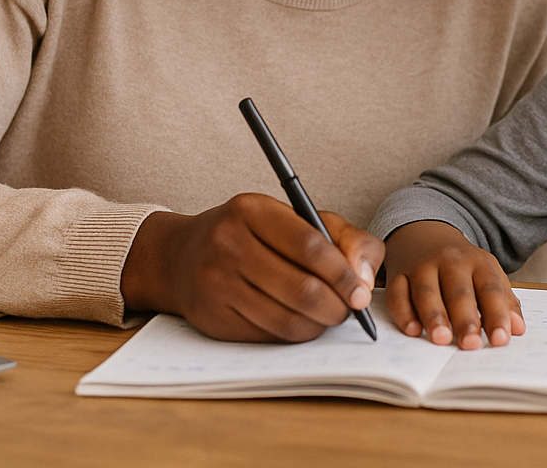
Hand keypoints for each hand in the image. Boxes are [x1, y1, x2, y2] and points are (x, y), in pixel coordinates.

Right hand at [121, 193, 382, 342]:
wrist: (182, 256)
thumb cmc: (252, 235)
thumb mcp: (295, 218)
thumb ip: (343, 238)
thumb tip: (364, 280)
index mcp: (251, 210)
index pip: (309, 246)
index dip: (343, 274)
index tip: (361, 292)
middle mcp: (227, 243)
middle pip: (302, 289)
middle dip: (336, 307)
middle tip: (349, 309)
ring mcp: (216, 282)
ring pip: (287, 319)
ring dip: (319, 325)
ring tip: (328, 316)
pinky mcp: (212, 317)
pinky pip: (268, 336)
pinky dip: (294, 334)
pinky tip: (300, 322)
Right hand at [382, 220, 524, 348]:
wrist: (425, 233)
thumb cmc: (462, 265)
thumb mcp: (487, 274)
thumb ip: (504, 301)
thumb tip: (519, 329)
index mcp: (478, 262)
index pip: (490, 289)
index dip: (497, 314)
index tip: (501, 339)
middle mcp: (450, 261)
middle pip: (458, 291)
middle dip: (465, 319)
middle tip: (470, 344)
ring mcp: (422, 266)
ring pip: (427, 292)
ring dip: (434, 316)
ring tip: (441, 339)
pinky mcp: (399, 273)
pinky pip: (398, 293)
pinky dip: (403, 313)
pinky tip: (412, 330)